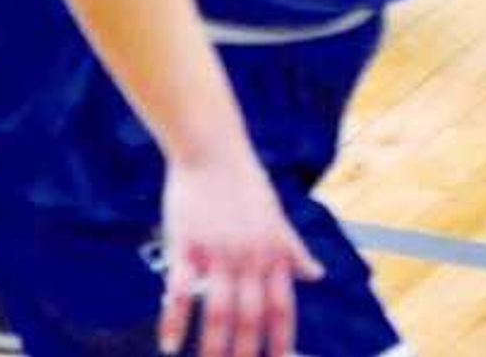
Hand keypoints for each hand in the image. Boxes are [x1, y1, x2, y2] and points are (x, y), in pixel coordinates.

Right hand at [158, 151, 319, 356]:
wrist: (212, 149)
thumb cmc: (244, 181)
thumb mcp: (276, 217)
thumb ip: (294, 250)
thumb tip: (317, 274)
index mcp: (273, 253)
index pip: (282, 308)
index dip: (281, 340)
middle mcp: (249, 258)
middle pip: (251, 317)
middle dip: (246, 353)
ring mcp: (218, 253)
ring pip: (218, 311)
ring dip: (214, 346)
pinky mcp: (187, 244)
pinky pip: (180, 291)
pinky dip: (173, 320)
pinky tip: (168, 344)